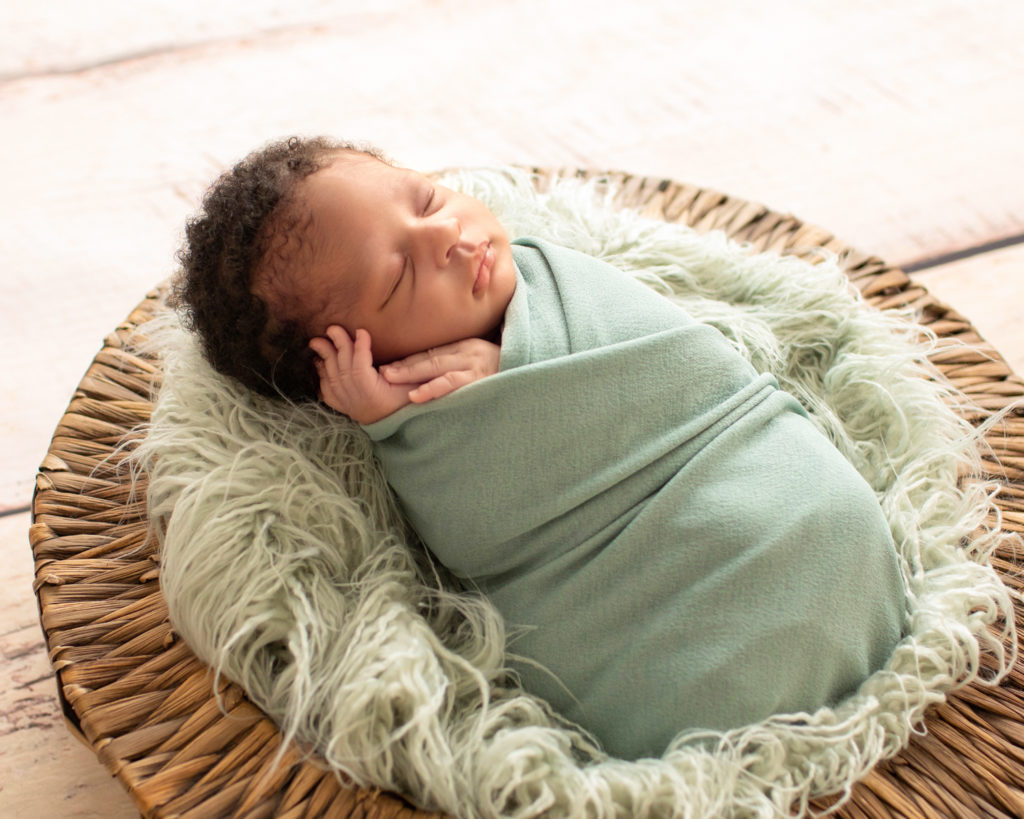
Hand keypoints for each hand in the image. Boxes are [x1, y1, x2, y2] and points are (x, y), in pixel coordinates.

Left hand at [308, 327, 411, 423]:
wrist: (399, 426)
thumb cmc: (406, 402)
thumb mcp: (410, 386)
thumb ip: (401, 373)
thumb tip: (384, 365)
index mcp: (373, 394)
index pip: (361, 367)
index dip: (360, 348)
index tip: (361, 331)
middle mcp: (356, 399)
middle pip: (343, 369)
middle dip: (337, 346)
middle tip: (332, 328)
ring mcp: (347, 404)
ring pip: (332, 378)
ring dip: (324, 358)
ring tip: (316, 342)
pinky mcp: (343, 407)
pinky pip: (327, 391)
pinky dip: (322, 376)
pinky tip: (319, 363)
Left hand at [380, 338, 500, 403]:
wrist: (535, 371)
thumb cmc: (508, 369)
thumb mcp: (482, 359)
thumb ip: (460, 362)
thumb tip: (434, 372)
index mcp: (466, 347)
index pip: (431, 354)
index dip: (408, 360)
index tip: (386, 366)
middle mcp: (468, 352)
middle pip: (429, 358)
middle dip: (403, 365)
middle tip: (380, 371)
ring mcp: (475, 366)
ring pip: (436, 368)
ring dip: (410, 374)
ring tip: (389, 378)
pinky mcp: (480, 381)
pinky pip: (452, 384)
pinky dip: (432, 389)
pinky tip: (415, 396)